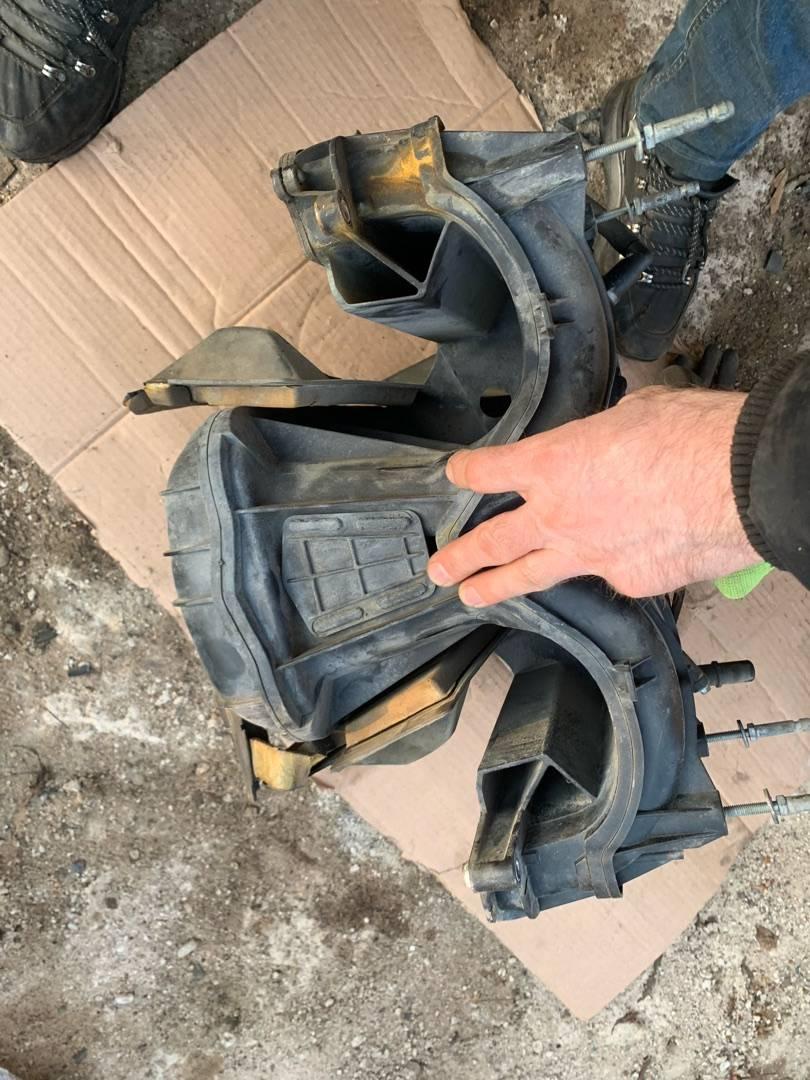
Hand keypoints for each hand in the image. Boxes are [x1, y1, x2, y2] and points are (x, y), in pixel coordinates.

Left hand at [427, 386, 758, 605]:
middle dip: (462, 555)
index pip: (492, 469)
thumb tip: (616, 435)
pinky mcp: (627, 581)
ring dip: (496, 587)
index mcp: (552, 463)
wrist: (733, 483)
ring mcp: (589, 555)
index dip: (469, 471)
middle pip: (494, 541)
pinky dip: (610, 571)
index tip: (456, 474)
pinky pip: (610, 577)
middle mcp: (558, 515)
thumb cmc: (687, 435)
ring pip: (530, 576)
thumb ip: (608, 434)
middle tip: (440, 568)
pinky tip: (614, 569)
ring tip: (470, 597)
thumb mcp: (634, 413)